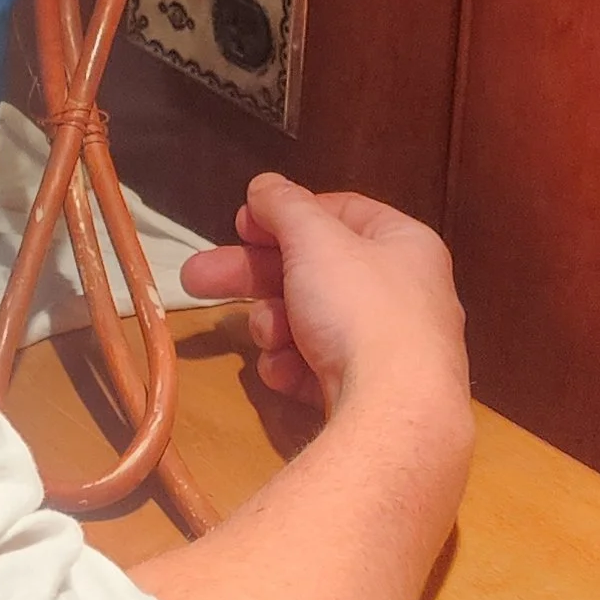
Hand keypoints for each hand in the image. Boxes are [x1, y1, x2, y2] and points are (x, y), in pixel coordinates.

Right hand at [182, 174, 470, 427]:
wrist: (394, 414)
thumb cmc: (359, 309)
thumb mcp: (315, 240)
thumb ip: (284, 205)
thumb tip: (265, 185)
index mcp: (403, 244)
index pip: (339, 212)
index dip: (287, 213)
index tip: (241, 224)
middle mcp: (402, 292)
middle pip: (311, 269)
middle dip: (251, 275)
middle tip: (196, 278)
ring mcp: (388, 348)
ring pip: (308, 320)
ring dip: (273, 324)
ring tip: (264, 336)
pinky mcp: (370, 394)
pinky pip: (318, 366)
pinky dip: (293, 365)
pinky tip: (282, 372)